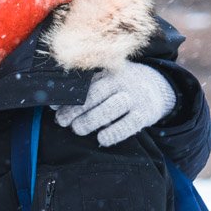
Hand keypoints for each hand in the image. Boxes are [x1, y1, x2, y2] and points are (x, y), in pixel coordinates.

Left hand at [54, 62, 175, 146]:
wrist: (158, 86)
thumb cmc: (120, 86)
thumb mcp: (104, 81)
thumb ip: (82, 91)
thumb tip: (53, 105)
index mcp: (107, 72)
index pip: (85, 83)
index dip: (68, 96)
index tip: (53, 107)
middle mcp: (121, 82)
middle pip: (96, 94)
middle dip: (75, 109)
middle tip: (62, 121)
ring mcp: (134, 97)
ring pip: (111, 108)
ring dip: (91, 120)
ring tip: (78, 129)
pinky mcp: (146, 113)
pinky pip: (129, 124)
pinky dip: (114, 133)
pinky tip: (102, 139)